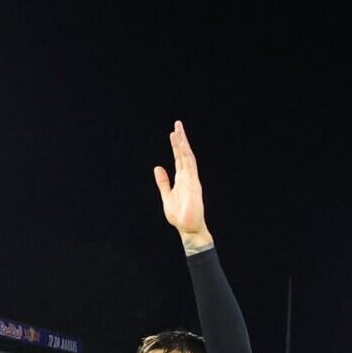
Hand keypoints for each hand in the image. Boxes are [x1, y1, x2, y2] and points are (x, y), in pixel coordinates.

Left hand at [153, 120, 210, 249]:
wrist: (187, 228)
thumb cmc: (178, 215)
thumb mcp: (166, 195)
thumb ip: (163, 182)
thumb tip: (157, 167)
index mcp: (181, 179)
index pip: (178, 158)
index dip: (175, 146)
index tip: (173, 133)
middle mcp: (188, 176)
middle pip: (184, 154)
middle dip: (180, 139)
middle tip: (177, 124)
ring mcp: (191, 179)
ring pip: (187, 157)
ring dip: (183, 143)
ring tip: (178, 130)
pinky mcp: (194, 184)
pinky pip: (190, 166)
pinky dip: (186, 155)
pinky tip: (182, 146)